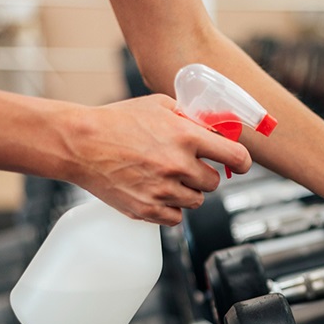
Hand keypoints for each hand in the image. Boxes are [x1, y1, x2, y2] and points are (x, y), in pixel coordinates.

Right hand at [61, 94, 251, 224]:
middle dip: (204, 174)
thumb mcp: (160, 105)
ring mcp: (163, 190)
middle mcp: (178, 165)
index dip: (242, 162)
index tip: (240, 164)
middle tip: (185, 165)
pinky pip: (176, 218)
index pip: (235, 157)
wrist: (80, 143)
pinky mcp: (148, 210)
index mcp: (186, 137)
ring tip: (165, 176)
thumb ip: (191, 118)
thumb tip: (217, 129)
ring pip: (196, 201)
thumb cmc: (118, 120)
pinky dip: (170, 208)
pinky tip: (156, 191)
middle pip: (214, 182)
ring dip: (187, 191)